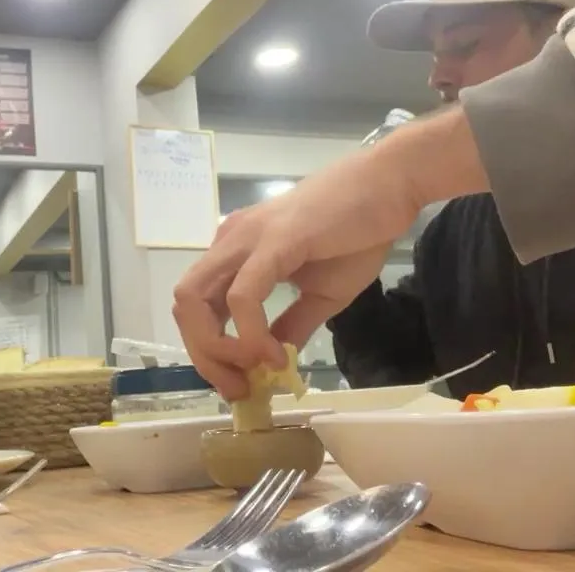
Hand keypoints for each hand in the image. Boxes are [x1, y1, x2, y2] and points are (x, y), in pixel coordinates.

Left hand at [172, 147, 418, 400]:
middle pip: (185, 305)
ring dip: (215, 346)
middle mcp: (229, 241)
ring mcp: (246, 238)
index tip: (240, 383)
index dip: (208, 351)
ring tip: (252, 371)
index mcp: (236, 251)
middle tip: (238, 388)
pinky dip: (248, 332)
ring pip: (195, 299)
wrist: (390, 186)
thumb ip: (292, 325)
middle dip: (203, 355)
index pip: (196, 306)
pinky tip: (273, 355)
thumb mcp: (322, 293)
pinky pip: (242, 295)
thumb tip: (273, 364)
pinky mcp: (273, 241)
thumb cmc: (358, 233)